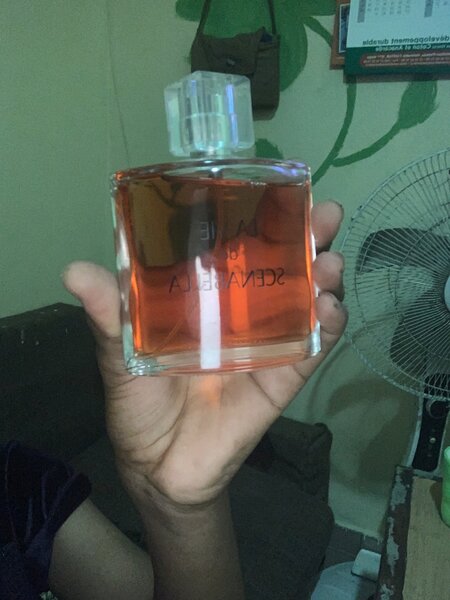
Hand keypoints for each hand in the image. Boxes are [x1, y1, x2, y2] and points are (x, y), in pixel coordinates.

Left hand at [63, 201, 345, 507]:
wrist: (158, 465)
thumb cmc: (138, 403)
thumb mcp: (119, 354)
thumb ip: (108, 315)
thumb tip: (74, 270)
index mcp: (206, 299)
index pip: (240, 250)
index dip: (262, 221)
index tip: (280, 192)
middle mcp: (242, 314)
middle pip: (284, 269)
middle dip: (310, 240)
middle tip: (327, 216)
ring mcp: (267, 345)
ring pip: (306, 303)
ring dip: (324, 278)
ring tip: (329, 262)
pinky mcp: (282, 379)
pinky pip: (311, 352)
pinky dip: (327, 330)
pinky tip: (331, 310)